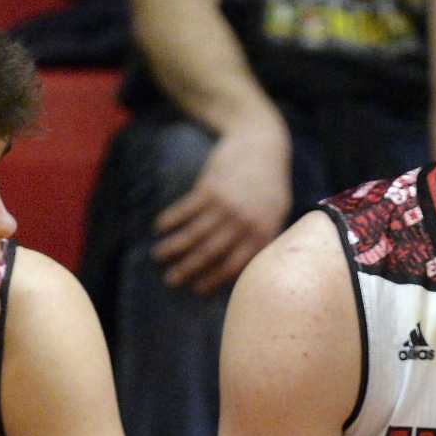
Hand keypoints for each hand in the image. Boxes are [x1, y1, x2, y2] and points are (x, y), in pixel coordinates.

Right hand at [152, 117, 292, 293]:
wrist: (261, 144)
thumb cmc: (269, 183)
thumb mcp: (277, 214)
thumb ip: (263, 239)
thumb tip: (247, 268)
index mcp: (261, 234)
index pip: (234, 266)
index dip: (212, 281)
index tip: (196, 290)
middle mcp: (243, 223)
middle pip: (209, 254)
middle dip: (187, 269)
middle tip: (170, 281)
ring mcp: (226, 205)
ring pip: (194, 234)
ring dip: (173, 247)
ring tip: (158, 256)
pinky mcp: (210, 187)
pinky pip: (186, 209)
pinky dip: (171, 219)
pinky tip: (159, 227)